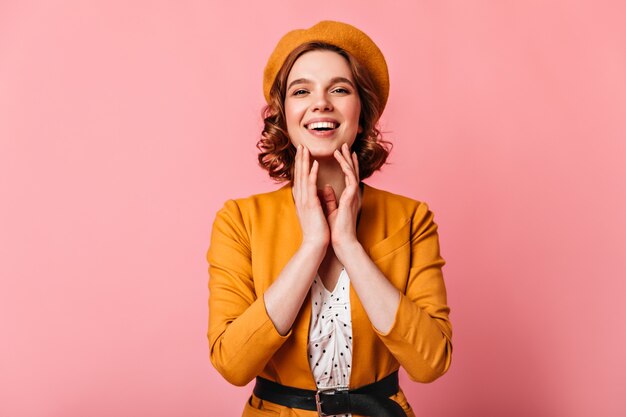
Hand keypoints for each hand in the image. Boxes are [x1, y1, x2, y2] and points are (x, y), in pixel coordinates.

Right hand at [293, 145, 329, 248]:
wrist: (315, 244)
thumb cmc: (317, 231)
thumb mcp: (317, 211)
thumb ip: (319, 199)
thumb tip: (323, 190)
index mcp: (302, 200)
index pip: (301, 179)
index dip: (301, 166)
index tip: (303, 154)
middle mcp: (301, 198)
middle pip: (299, 175)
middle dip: (300, 159)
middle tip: (301, 146)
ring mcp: (304, 200)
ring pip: (303, 177)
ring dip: (304, 162)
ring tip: (305, 149)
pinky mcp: (311, 204)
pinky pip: (311, 186)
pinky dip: (312, 174)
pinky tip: (314, 164)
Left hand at [321, 143, 361, 257]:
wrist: (340, 241)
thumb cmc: (336, 229)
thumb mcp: (330, 209)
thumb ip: (330, 198)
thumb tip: (325, 187)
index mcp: (347, 197)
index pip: (347, 177)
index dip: (344, 165)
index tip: (341, 154)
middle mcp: (352, 194)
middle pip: (351, 171)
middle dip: (348, 157)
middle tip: (345, 145)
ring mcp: (353, 195)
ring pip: (352, 171)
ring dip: (347, 159)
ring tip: (342, 147)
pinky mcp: (352, 197)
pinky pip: (351, 178)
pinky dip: (346, 167)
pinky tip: (341, 159)